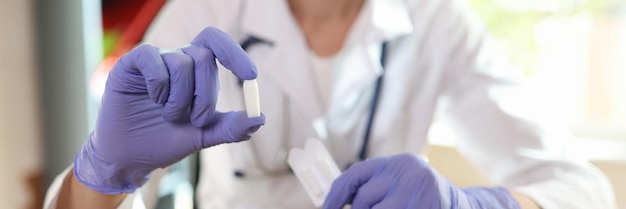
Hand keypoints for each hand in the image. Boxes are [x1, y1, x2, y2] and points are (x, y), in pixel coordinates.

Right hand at [74, 27, 265, 193]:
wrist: (130, 157)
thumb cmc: (165, 141)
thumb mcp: (203, 136)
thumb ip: (230, 127)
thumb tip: (260, 118)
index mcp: (195, 71)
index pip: (217, 44)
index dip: (235, 53)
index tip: (251, 76)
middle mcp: (176, 60)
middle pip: (203, 57)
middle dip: (206, 94)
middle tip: (196, 120)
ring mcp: (154, 60)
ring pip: (181, 62)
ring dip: (180, 98)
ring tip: (168, 116)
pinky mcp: (131, 64)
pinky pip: (153, 60)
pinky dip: (159, 85)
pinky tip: (153, 100)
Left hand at [323, 153, 520, 208]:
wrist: (465, 207)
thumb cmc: (423, 197)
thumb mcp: (399, 184)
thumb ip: (372, 188)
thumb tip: (334, 202)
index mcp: (398, 163)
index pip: (355, 174)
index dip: (335, 194)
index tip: (325, 207)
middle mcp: (408, 175)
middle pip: (363, 202)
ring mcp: (418, 195)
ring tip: (395, 206)